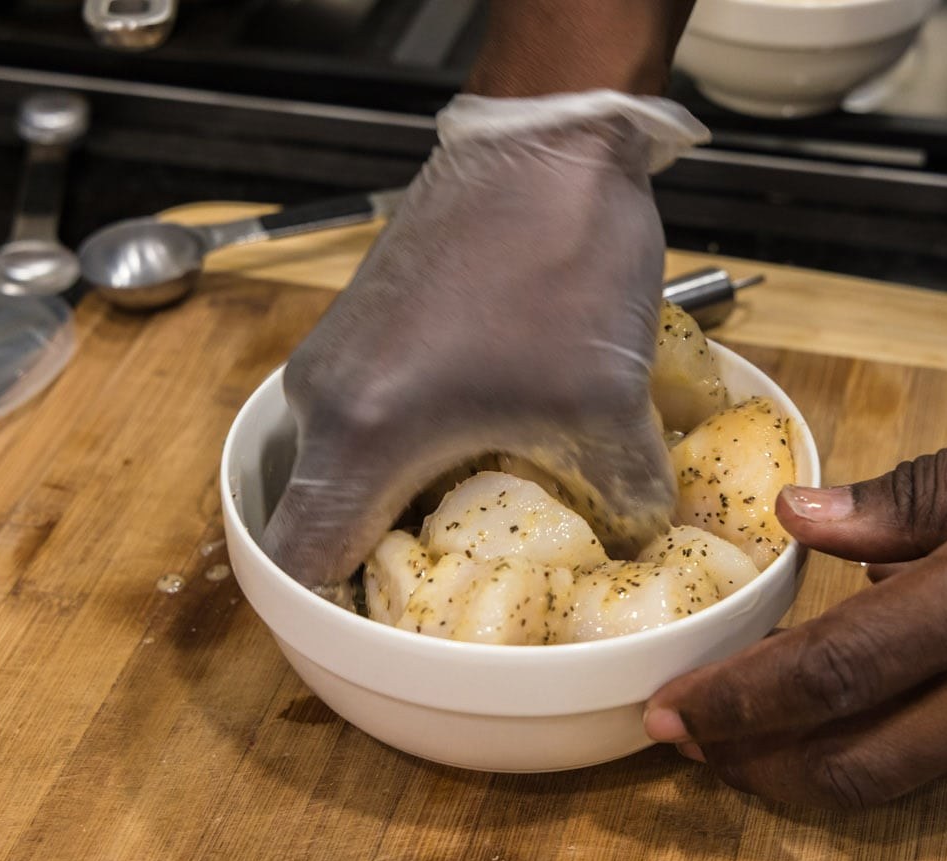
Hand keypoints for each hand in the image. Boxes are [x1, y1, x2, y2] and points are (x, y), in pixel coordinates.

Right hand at [263, 93, 707, 585]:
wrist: (550, 138)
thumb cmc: (559, 266)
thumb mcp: (607, 406)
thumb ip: (626, 499)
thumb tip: (644, 538)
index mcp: (358, 436)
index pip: (302, 564)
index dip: (340, 616)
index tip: (400, 637)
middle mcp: (325, 402)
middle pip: (325, 520)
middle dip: (389, 564)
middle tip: (464, 594)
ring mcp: (338, 357)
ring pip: (350, 466)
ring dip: (404, 502)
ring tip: (486, 523)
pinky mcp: (366, 326)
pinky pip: (369, 417)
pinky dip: (411, 450)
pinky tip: (483, 446)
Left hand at [644, 367, 946, 807]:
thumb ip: (917, 491)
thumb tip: (808, 522)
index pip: (843, 669)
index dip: (746, 699)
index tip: (675, 709)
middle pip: (862, 759)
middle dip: (759, 763)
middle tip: (690, 742)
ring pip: (910, 774)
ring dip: (812, 766)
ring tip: (744, 736)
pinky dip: (881, 749)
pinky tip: (844, 712)